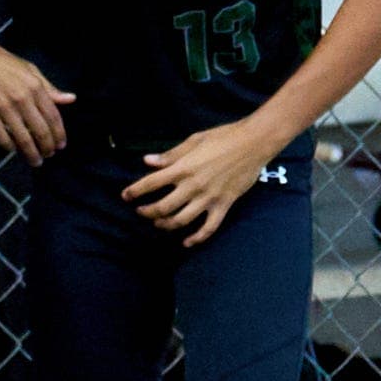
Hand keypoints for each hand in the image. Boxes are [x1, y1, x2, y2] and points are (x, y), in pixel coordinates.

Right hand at [0, 37, 74, 165]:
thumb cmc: (3, 62)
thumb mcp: (30, 70)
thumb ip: (50, 87)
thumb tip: (70, 99)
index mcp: (36, 88)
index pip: (53, 117)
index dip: (59, 135)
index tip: (60, 146)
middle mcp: (23, 100)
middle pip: (40, 131)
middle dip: (47, 148)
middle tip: (48, 155)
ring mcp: (4, 108)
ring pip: (23, 138)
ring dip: (31, 153)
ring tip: (35, 161)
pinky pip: (2, 137)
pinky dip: (10, 147)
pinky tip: (13, 150)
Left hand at [123, 119, 278, 245]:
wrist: (254, 143)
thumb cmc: (223, 137)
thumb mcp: (193, 141)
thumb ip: (170, 155)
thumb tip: (147, 161)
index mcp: (182, 168)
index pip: (150, 183)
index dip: (134, 191)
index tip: (125, 197)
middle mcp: (193, 185)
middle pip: (163, 207)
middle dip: (147, 212)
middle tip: (141, 212)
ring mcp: (209, 197)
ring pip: (182, 220)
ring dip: (166, 225)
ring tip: (158, 223)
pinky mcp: (225, 204)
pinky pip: (209, 227)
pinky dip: (197, 238)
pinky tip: (187, 242)